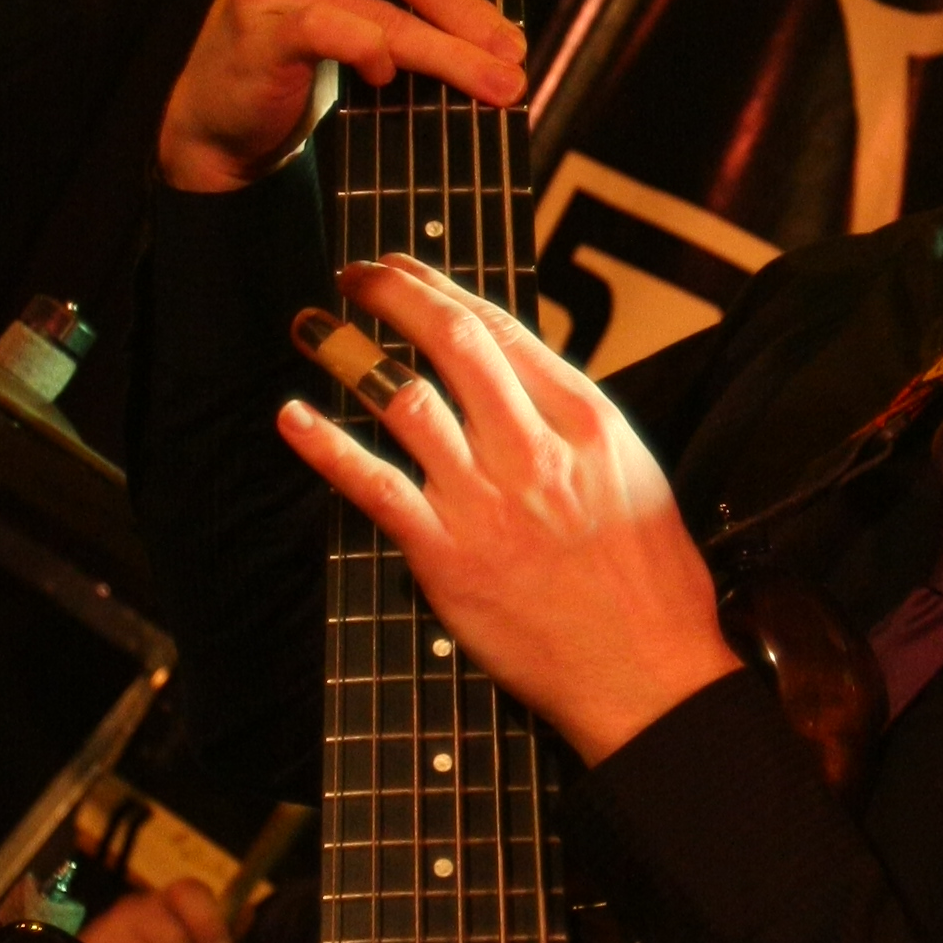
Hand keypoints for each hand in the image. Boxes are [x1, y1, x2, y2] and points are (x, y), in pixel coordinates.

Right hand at [159, 0, 569, 194]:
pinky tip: (387, 79)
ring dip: (452, 53)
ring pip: (386, 8)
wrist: (230, 108)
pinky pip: (338, 34)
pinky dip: (376, 58)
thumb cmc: (317, 34)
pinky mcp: (258, 23)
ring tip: (500, 85)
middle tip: (515, 51)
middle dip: (473, 10)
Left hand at [278, 256, 741, 765]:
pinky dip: (324, 446)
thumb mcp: (631, 472)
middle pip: (449, 342)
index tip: (407, 271)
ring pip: (403, 399)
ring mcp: (485, 499)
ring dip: (346, 353)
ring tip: (312, 329)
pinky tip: (293, 417)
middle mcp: (532, 447)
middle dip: (392, 294)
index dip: (440, 288)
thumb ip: (570, 425)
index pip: (500, 328)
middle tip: (355, 277)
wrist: (647, 671)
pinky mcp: (446, 553)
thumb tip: (518, 387)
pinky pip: (371, 485)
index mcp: (585, 419)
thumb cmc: (649, 584)